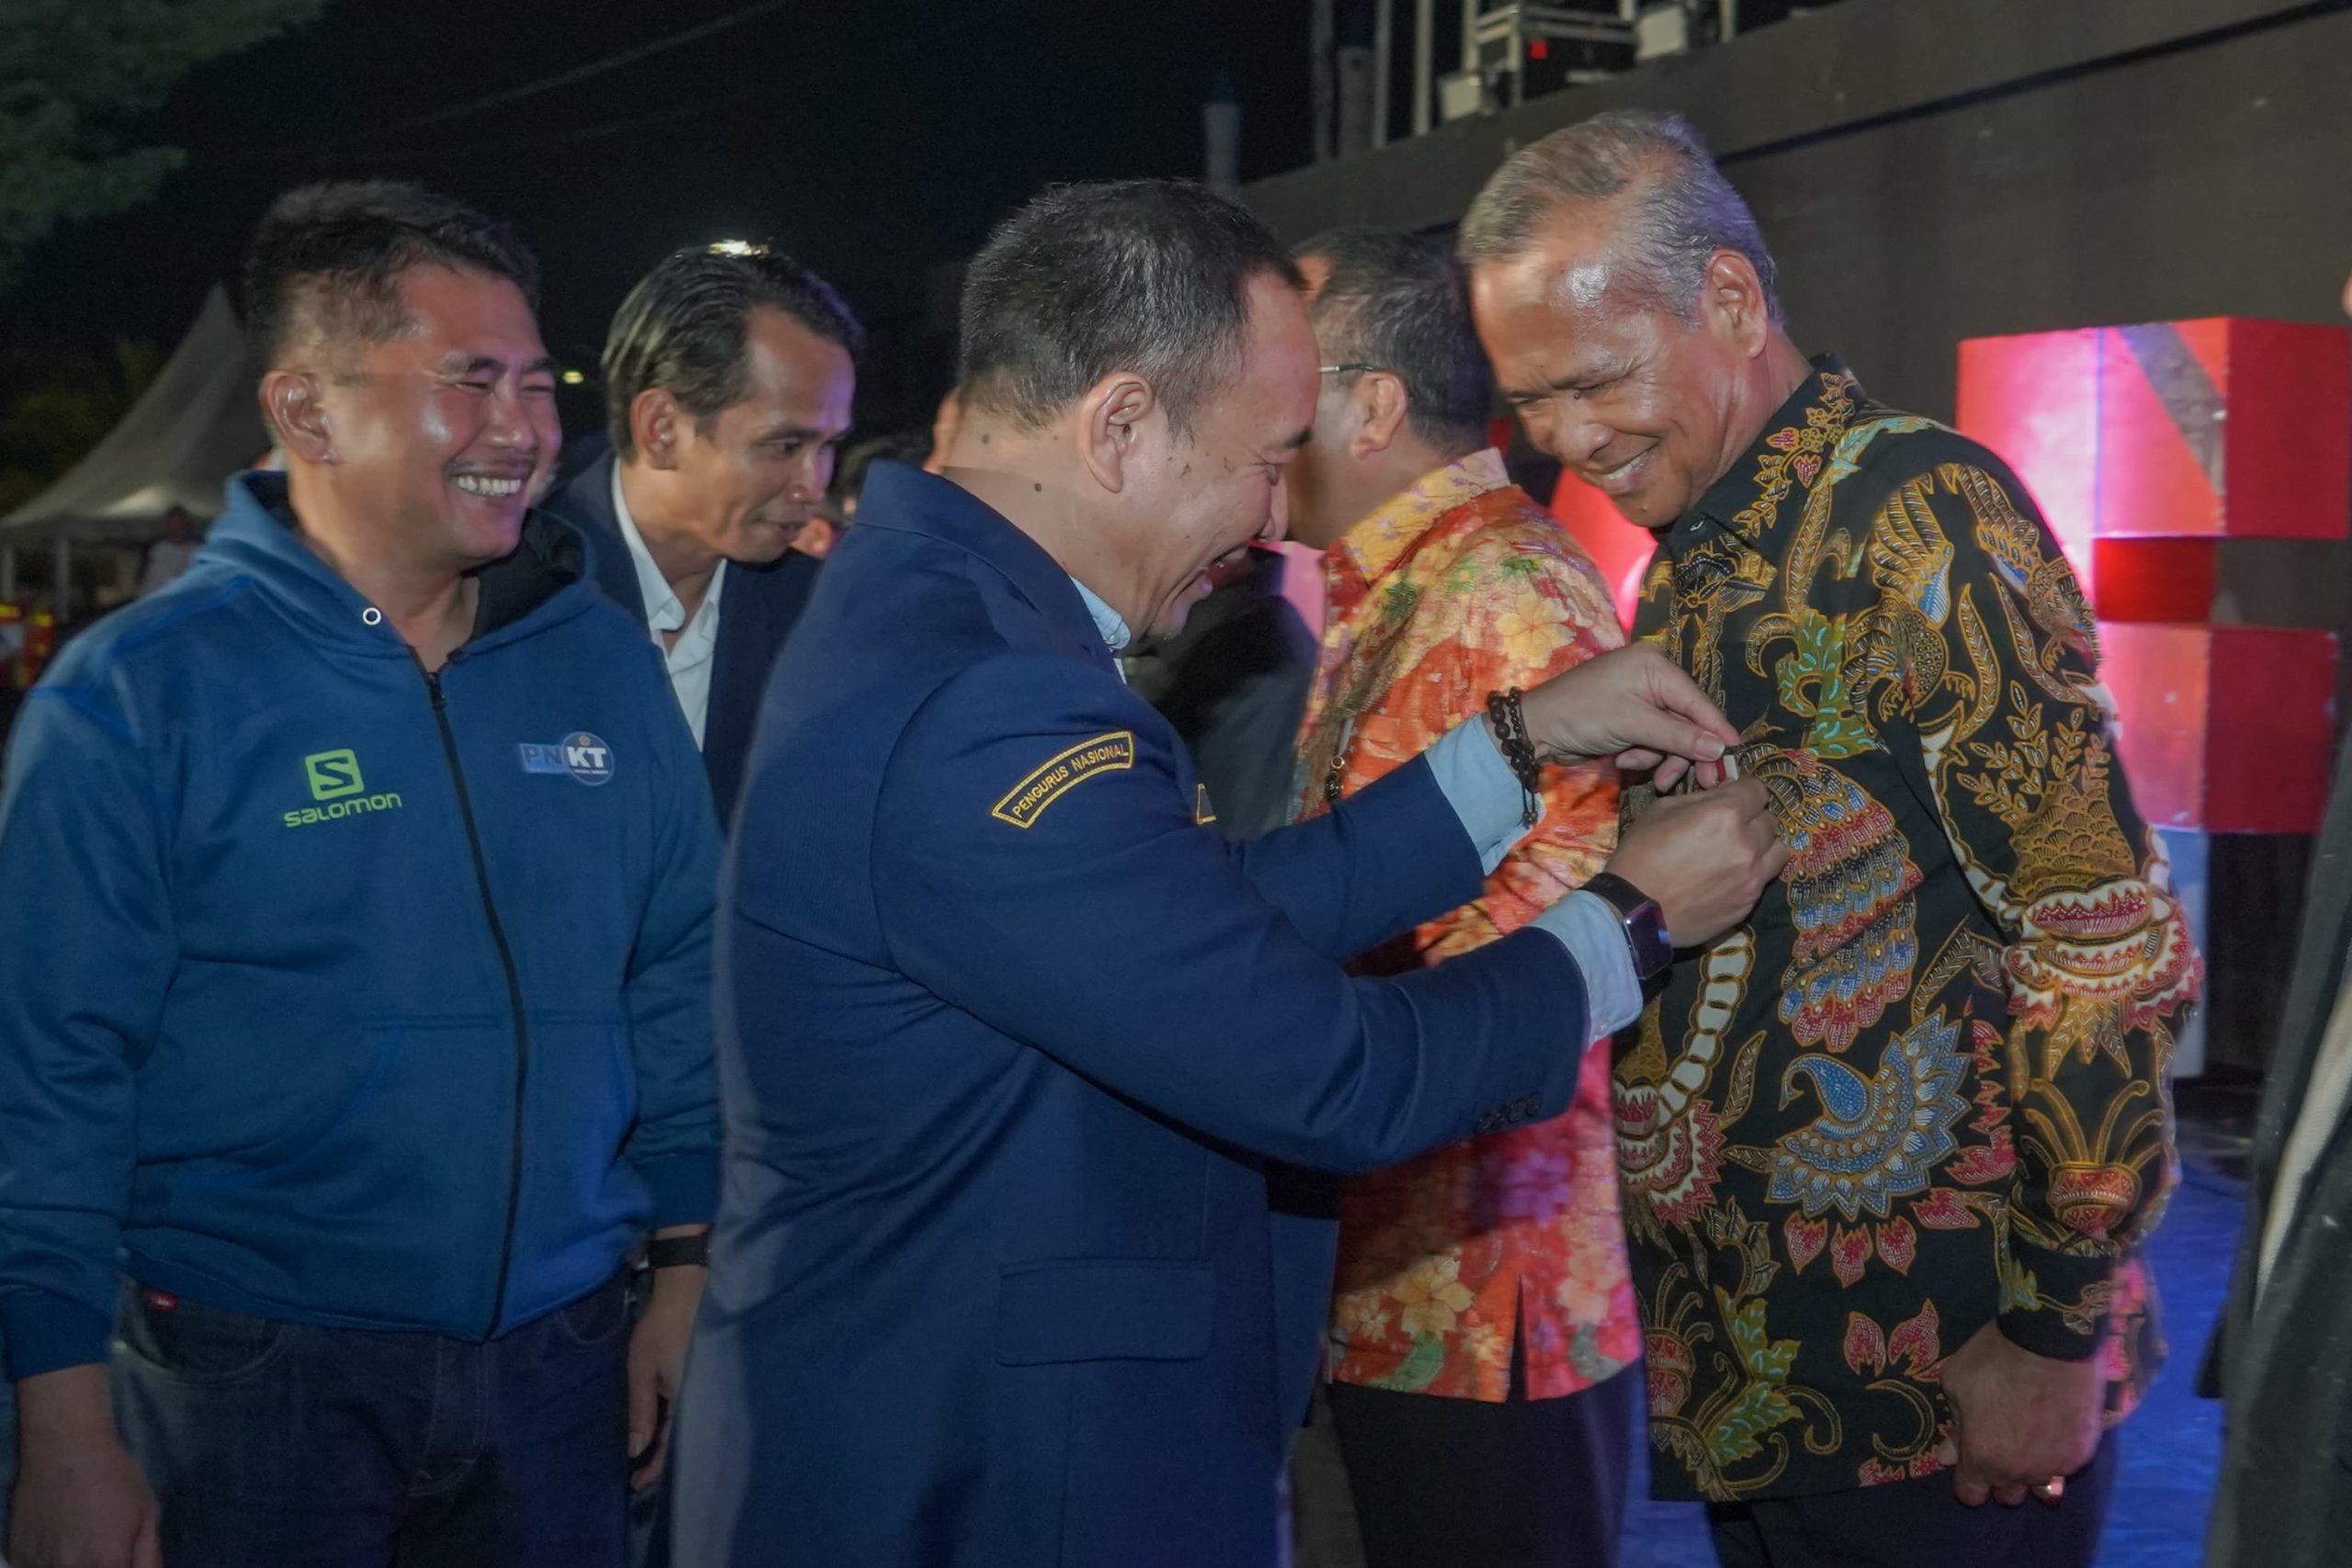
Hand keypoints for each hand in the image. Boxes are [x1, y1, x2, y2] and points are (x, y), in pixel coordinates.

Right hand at [10, 1366, 161, 1567]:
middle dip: (103, 1565)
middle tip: (103, 1543)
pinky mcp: (16, 1557)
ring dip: (75, 1563)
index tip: (125, 1559)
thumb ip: (148, 1556)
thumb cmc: (113, 1476)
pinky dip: (50, 1561)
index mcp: (106, 1562)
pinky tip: (59, 1537)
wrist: (64, 1447)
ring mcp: (37, 1566)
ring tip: (80, 1537)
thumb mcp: (146, 1514)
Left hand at [627, 1264, 704, 1490]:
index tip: (636, 1485)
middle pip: (679, 1440)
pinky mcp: (696, 1380)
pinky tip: (659, 1426)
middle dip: (661, 1460)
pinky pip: (684, 1411)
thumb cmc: (661, 1332)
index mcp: (685, 1402)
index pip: (669, 1446)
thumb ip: (641, 1411)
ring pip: (682, 1426)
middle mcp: (697, 1401)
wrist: (685, 1295)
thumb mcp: (642, 1371)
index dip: (654, 1468)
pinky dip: (671, 1424)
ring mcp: (699, 1390)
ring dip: (665, 1443)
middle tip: (638, 1475)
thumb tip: (636, 1450)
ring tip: (645, 1457)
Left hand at [1513, 644, 1736, 790]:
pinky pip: (1652, 740)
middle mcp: (1652, 677)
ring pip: (1671, 735)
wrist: (1537, 729)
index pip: (1698, 701)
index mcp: (1655, 666)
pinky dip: (1642, 754)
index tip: (1734, 756)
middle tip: (1700, 783)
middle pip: (1687, 721)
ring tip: (1634, 767)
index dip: (1716, 730)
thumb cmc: (1583, 714)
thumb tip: (1721, 747)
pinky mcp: (1630, 718)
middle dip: (1683, 752)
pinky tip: (1622, 761)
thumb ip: (1678, 736)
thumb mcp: (1633, 724)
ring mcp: (1641, 698)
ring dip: (1657, 756)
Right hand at [1605, 777, 1785, 946]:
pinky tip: (1727, 879)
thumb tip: (1718, 797)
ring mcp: (1752, 876)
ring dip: (1762, 847)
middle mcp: (1748, 843)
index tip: (1732, 797)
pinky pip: (1762, 880)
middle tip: (1729, 828)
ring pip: (1778, 851)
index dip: (1743, 791)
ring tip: (1740, 852)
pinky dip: (1750, 874)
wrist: (1634, 911)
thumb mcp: (1661, 810)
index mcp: (1726, 813)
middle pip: (1769, 821)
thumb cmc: (1640, 855)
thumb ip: (1699, 800)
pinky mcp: (1748, 903)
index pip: (1757, 790)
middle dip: (1751, 819)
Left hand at [1935, 1319, 2104, 1506]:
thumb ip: (1954, 1425)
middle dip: (2000, 1477)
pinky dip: (2058, 1453)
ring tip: (2031, 1442)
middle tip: (2001, 1445)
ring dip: (2032, 1472)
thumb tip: (1947, 1456)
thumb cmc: (1994, 1359)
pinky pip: (2065, 1466)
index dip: (1968, 1481)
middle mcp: (2020, 1472)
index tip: (1970, 1461)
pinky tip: (2055, 1427)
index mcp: (1983, 1458)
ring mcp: (2055, 1466)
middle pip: (2008, 1495)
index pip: (1971, 1495)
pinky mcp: (2083, 1453)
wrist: (2051, 1341)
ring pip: (2040, 1486)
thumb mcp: (1957, 1383)